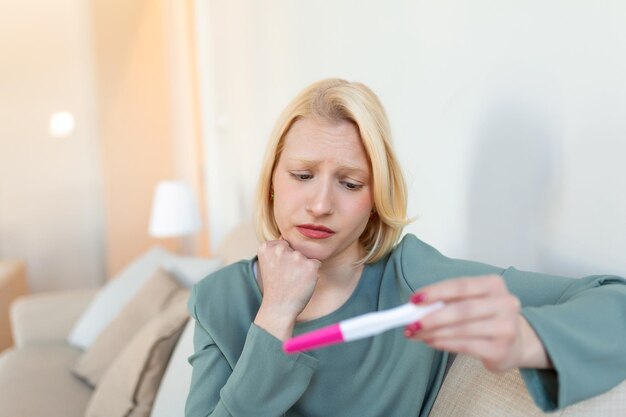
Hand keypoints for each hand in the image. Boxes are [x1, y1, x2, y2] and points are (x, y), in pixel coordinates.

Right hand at [254, 239, 320, 339]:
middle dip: (294, 261)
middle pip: (295, 249)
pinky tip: (302, 282)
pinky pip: (316, 263)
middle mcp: (280, 249)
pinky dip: (312, 273)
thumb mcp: (268, 263)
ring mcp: (296, 256)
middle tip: (286, 277)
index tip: (278, 271)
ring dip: (303, 267)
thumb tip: (291, 237)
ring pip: (306, 257)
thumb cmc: (275, 286)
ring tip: (294, 281)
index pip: (284, 244)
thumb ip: (277, 249)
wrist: (279, 308)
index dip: (284, 259)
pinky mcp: (310, 265)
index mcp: (266, 247)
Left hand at [405, 275, 549, 371]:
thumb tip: (417, 307)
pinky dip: (445, 343)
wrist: (518, 343)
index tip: (414, 299)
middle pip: (461, 309)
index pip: (461, 286)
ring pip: (462, 329)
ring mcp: (506, 327)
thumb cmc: (487, 318)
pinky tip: (431, 341)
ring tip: (416, 333)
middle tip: (411, 323)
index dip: (436, 292)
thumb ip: (451, 301)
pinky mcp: (501, 349)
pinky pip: (466, 345)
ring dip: (434, 332)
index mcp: (495, 285)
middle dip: (432, 316)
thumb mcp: (474, 301)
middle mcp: (505, 303)